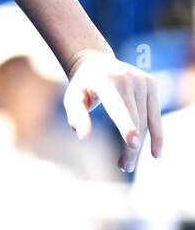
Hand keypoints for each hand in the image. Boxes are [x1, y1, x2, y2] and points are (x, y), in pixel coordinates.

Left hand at [63, 50, 163, 172]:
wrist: (97, 63)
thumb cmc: (83, 86)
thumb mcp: (72, 98)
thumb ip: (76, 115)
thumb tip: (82, 135)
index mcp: (104, 79)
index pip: (117, 105)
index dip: (125, 124)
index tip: (132, 143)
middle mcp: (126, 77)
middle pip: (134, 118)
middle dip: (130, 146)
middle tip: (124, 166)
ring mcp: (141, 79)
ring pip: (146, 119)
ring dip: (140, 145)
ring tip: (127, 164)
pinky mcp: (151, 84)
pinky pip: (155, 115)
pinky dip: (157, 135)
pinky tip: (155, 154)